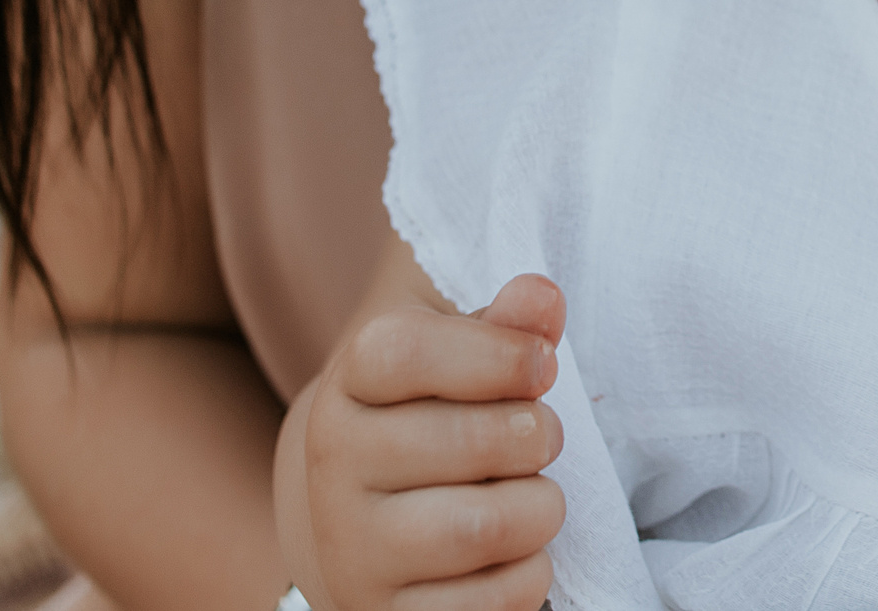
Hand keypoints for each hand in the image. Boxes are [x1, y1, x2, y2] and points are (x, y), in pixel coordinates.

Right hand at [300, 273, 568, 610]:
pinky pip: (492, 602)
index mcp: (350, 383)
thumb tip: (542, 297)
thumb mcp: (462, 352)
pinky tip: (515, 553)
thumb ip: (506, 323)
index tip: (544, 363)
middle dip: (536, 436)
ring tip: (534, 495)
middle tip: (539, 437)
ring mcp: (352, 548)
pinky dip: (530, 575)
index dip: (498, 354)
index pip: (403, 352)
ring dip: (541, 508)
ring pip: (483, 528)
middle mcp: (333, 464)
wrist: (371, 517)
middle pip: (468, 442)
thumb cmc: (439, 414)